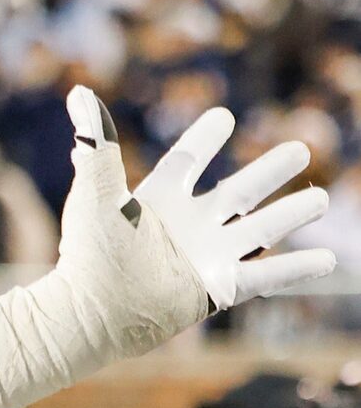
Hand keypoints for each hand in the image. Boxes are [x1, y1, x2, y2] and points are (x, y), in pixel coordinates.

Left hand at [61, 89, 328, 338]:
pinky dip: (298, 269)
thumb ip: (97, 145)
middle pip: (240, 191)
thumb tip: (79, 93)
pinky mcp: (219, 289)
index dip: (205, 139)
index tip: (222, 117)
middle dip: (271, 171)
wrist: (91, 313)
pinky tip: (328, 259)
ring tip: (321, 199)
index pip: (187, 161)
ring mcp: (207, 256)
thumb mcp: (95, 194)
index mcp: (159, 200)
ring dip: (293, 214)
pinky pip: (267, 276)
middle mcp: (188, 225)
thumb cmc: (88, 255)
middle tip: (301, 150)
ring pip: (262, 229)